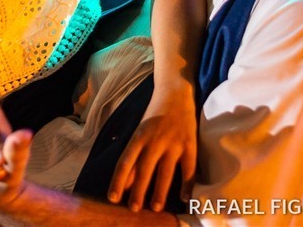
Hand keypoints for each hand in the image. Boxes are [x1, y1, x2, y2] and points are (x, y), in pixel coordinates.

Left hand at [108, 91, 196, 211]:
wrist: (175, 92)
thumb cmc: (154, 115)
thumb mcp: (140, 131)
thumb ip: (135, 155)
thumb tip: (127, 182)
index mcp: (138, 136)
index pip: (125, 162)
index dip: (118, 181)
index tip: (113, 198)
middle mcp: (154, 140)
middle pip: (144, 170)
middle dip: (138, 191)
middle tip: (134, 209)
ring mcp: (173, 142)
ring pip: (165, 171)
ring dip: (160, 191)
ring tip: (155, 208)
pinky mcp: (190, 143)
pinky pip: (188, 168)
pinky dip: (186, 184)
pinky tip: (184, 198)